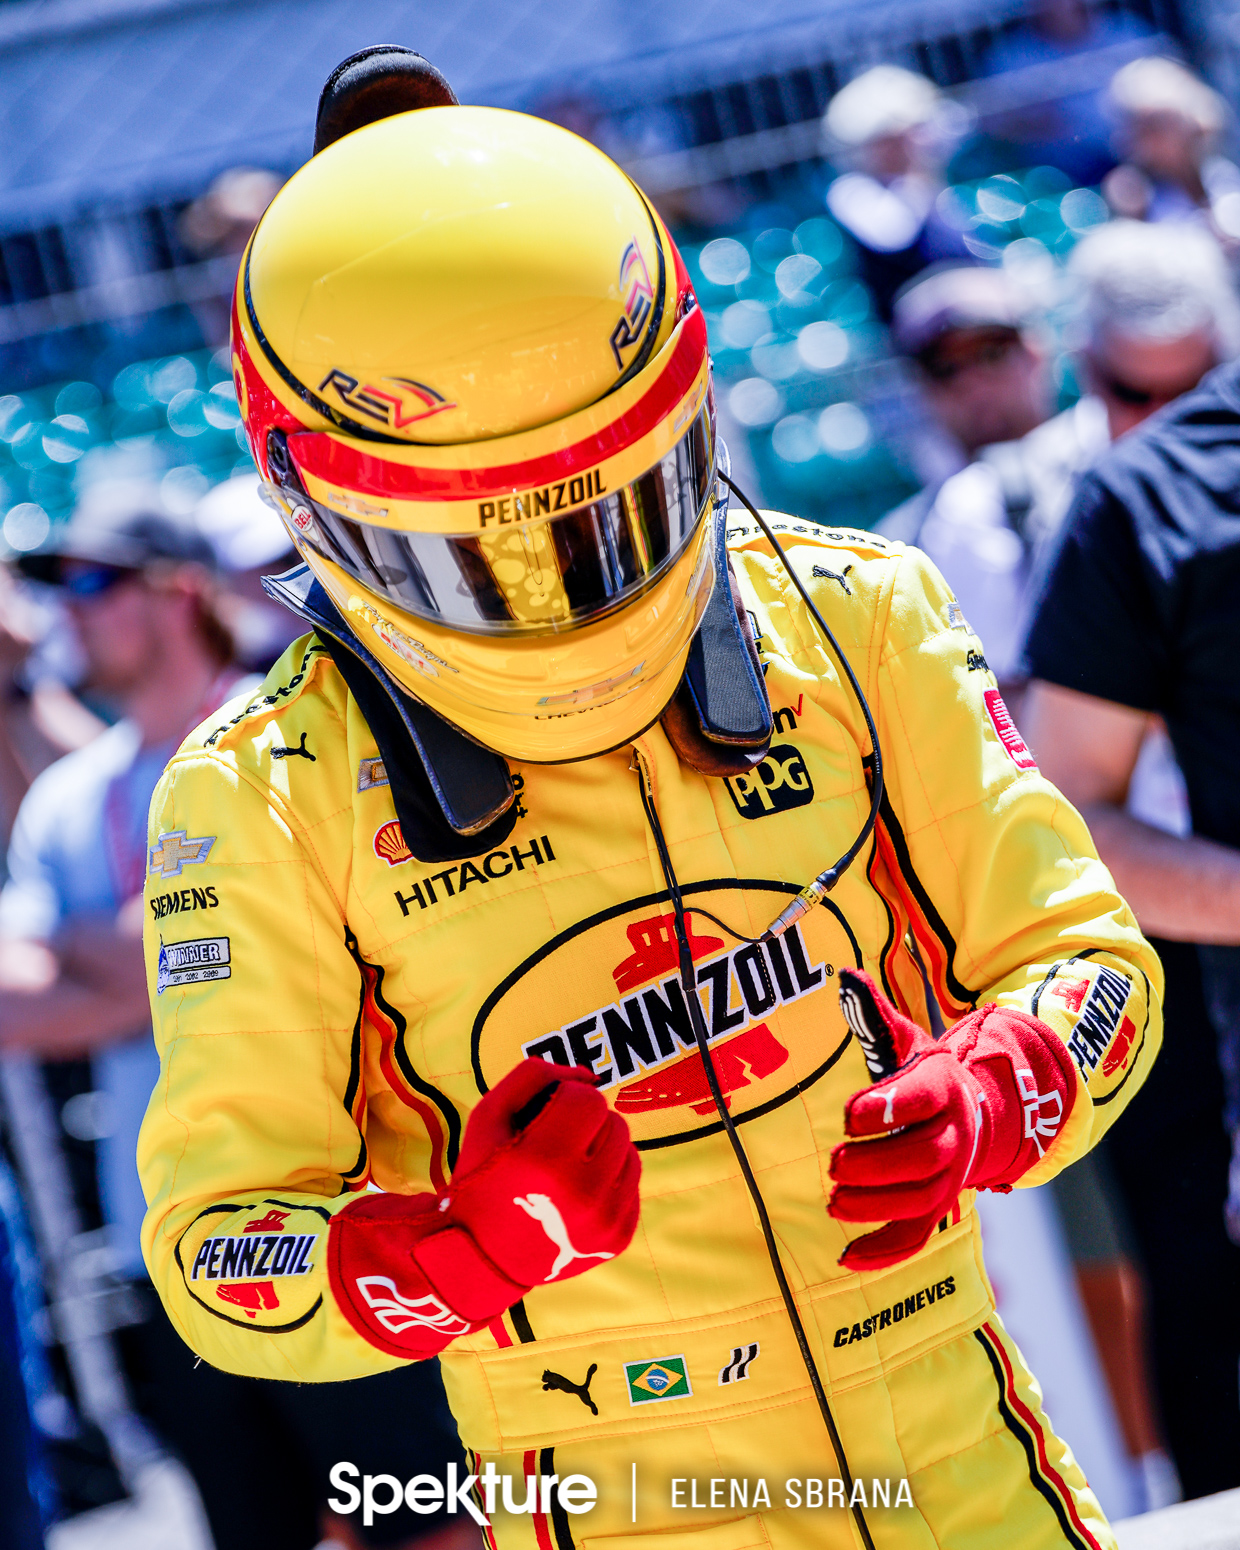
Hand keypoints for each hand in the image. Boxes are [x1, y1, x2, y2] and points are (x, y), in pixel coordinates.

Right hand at [329, 1060, 640, 1355]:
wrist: (481, 1260)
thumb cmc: (483, 1180)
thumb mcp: (488, 1117)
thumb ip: (534, 1076)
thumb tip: (588, 1074)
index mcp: (545, 1159)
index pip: (587, 1097)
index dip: (565, 1098)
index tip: (546, 1115)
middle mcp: (582, 1192)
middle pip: (614, 1122)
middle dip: (587, 1123)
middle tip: (557, 1142)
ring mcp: (605, 1220)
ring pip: (629, 1151)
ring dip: (602, 1149)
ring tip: (568, 1167)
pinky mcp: (619, 1237)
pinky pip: (633, 1184)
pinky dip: (610, 1181)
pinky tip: (578, 1193)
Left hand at [827, 970, 1075, 1271]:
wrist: (974, 1110)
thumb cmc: (924, 1074)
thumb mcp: (906, 1040)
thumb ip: (874, 1014)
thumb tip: (844, 975)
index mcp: (942, 1086)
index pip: (919, 1099)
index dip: (886, 1109)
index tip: (848, 1117)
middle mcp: (954, 1134)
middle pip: (924, 1158)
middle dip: (877, 1164)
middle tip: (835, 1164)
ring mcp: (950, 1175)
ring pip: (922, 1200)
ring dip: (875, 1206)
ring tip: (834, 1199)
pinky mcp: (937, 1207)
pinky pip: (917, 1236)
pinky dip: (884, 1251)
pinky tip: (846, 1257)